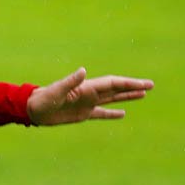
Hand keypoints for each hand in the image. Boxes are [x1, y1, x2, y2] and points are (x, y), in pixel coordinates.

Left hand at [28, 68, 153, 124]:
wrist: (33, 109)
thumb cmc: (44, 99)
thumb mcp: (57, 91)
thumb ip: (70, 81)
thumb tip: (83, 71)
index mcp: (87, 87)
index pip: (113, 84)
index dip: (129, 83)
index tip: (144, 84)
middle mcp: (90, 93)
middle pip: (116, 89)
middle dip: (133, 87)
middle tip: (150, 85)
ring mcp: (88, 103)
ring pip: (112, 99)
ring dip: (127, 97)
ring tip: (143, 94)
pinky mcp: (83, 114)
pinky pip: (102, 113)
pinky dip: (112, 113)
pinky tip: (123, 114)